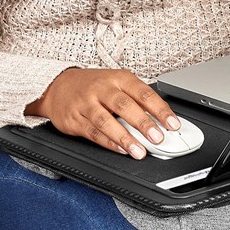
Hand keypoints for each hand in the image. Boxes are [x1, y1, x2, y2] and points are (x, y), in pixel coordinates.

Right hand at [24, 67, 181, 158]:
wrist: (57, 85)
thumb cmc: (94, 86)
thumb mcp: (117, 83)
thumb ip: (137, 101)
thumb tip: (162, 122)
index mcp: (118, 78)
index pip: (143, 93)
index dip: (160, 109)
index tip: (173, 124)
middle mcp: (102, 89)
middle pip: (124, 106)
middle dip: (143, 123)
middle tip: (158, 138)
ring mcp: (86, 104)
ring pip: (107, 121)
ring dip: (125, 138)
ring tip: (139, 151)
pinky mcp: (74, 119)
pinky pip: (93, 133)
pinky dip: (109, 143)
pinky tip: (121, 149)